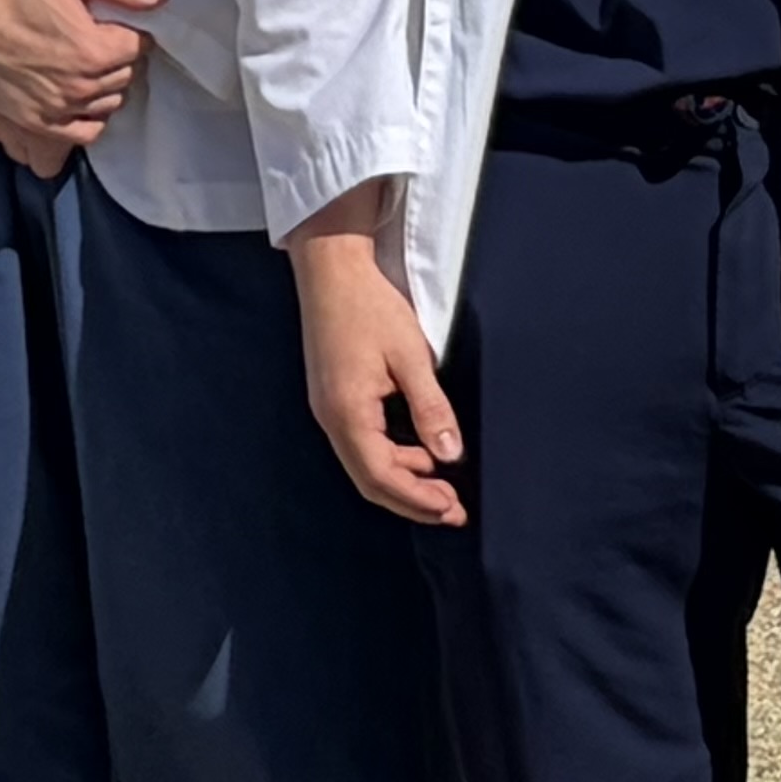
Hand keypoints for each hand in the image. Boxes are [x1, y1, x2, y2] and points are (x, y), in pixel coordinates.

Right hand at [0, 0, 155, 176]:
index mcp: (94, 50)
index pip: (138, 47)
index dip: (129, 31)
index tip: (114, 22)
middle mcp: (80, 86)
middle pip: (125, 76)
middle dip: (118, 56)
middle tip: (98, 38)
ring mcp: (58, 108)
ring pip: (108, 103)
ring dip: (106, 85)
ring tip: (88, 64)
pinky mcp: (37, 122)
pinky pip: (84, 132)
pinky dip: (90, 117)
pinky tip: (81, 96)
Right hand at [288, 194, 464, 524]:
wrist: (330, 269)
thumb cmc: (369, 306)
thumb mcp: (410, 356)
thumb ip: (431, 408)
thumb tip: (451, 454)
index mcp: (347, 410)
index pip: (382, 475)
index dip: (418, 500)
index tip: (453, 510)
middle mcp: (329, 417)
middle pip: (369, 480)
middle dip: (412, 501)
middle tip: (454, 511)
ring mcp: (326, 408)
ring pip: (363, 464)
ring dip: (403, 481)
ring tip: (443, 486)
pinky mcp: (331, 397)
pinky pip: (359, 444)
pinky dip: (390, 459)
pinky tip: (418, 452)